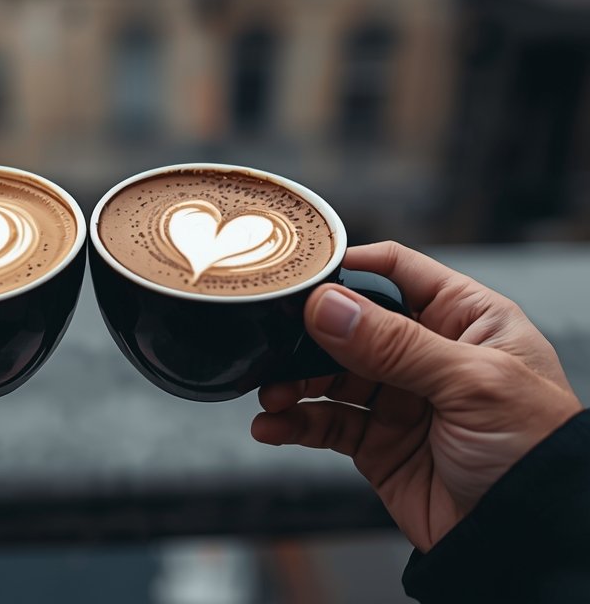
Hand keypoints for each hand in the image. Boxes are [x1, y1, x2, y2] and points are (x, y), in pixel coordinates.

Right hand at [251, 242, 581, 551]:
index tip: (302, 275)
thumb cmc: (536, 454)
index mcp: (466, 319)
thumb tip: (328, 306)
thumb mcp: (472, 383)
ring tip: (273, 394)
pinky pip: (325, 423)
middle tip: (276, 347)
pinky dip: (294, 423)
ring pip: (329, 375)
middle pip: (352, 325)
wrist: (529, 542)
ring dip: (294, 382)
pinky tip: (273, 426)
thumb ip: (395, 344)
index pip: (398, 270)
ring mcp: (400, 399)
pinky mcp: (378, 443)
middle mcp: (429, 353)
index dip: (349, 267)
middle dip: (309, 336)